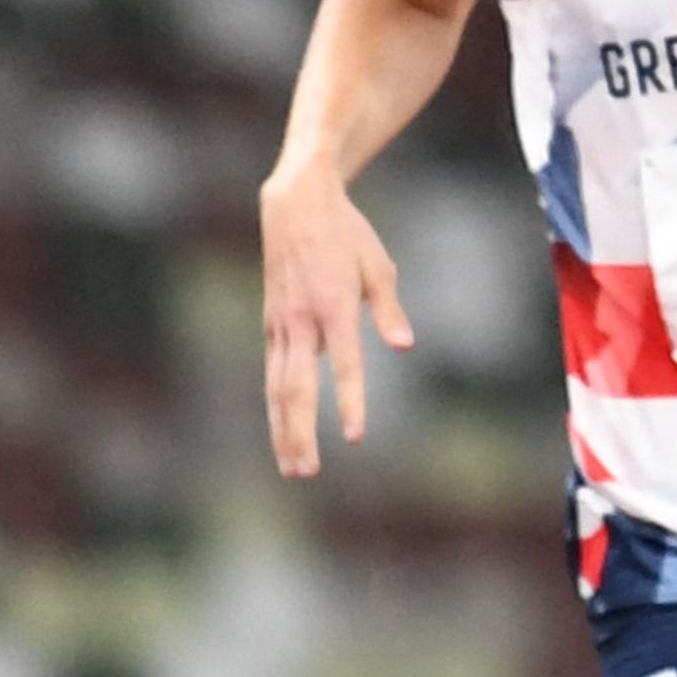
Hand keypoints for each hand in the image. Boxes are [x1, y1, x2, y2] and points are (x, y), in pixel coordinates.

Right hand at [261, 167, 409, 477]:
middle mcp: (301, 320)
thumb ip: (388, 308)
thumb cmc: (346, 235)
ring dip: (283, 430)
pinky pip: (272, 372)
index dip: (350, 401)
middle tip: (308, 472)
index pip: (344, 364)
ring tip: (292, 468)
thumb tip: (405, 345)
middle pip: (296, 388)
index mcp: (332, 306)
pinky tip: (282, 432)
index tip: (355, 436)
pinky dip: (276, 405)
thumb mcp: (377, 265)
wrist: (294, 204)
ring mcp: (280, 324)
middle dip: (300, 433)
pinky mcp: (271, 324)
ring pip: (277, 387)